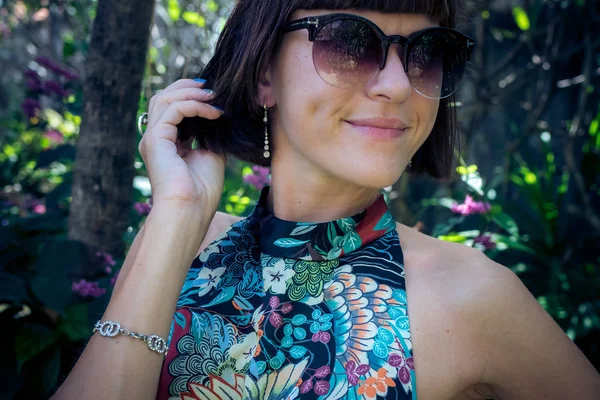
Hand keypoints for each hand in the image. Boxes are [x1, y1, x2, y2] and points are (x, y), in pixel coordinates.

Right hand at [138, 79, 225, 212]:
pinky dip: (194, 106)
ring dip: (190, 93)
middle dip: (187, 88)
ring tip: (213, 96)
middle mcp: (156, 139)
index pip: (172, 109)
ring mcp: (152, 138)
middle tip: (211, 89)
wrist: (191, 210)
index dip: (191, 98)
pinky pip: (173, 110)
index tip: (215, 97)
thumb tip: (219, 114)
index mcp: (167, 144)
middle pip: (163, 98)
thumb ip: (209, 135)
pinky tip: (212, 112)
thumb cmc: (201, 192)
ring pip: (164, 99)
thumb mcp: (211, 155)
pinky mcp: (155, 140)